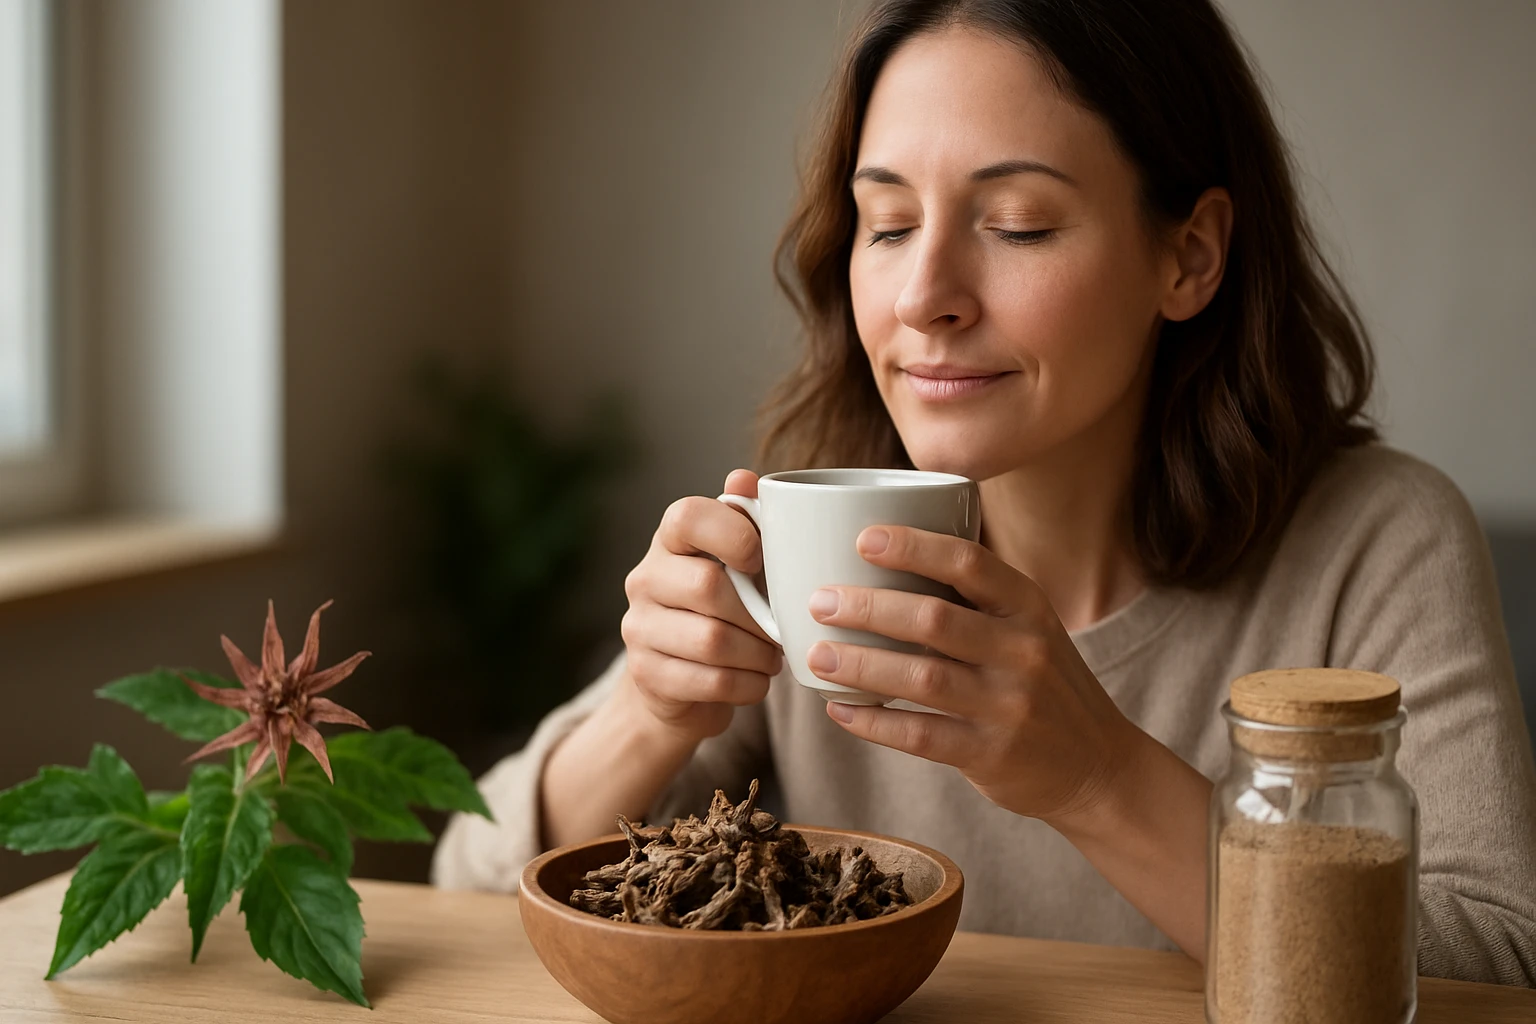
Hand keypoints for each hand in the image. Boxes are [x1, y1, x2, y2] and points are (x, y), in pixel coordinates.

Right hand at [618, 469, 782, 743]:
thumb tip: (744, 477)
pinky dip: (747, 684)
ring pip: (712, 641)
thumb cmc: (722, 608)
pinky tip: (756, 680)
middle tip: (782, 628)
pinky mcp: (647, 674)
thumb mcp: (737, 563)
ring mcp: (639, 628)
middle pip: (707, 586)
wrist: (679, 682)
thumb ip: (746, 520)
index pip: (688, 517)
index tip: (759, 559)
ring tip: (773, 656)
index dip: (732, 533)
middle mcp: (644, 579)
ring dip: (758, 653)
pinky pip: (710, 681)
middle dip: (758, 613)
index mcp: (669, 540)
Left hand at [805, 525, 1142, 827]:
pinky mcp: (992, 755)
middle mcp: (1024, 651)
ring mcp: (1010, 705)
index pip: (969, 562)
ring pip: (922, 677)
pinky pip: (920, 734)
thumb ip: (973, 600)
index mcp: (1028, 607)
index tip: (863, 539)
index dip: (914, 546)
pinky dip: (874, 723)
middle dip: (868, 607)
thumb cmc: (1041, 684)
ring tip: (815, 655)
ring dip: (860, 664)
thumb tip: (879, 560)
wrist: (1098, 768)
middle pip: (933, 618)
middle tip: (819, 601)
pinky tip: (839, 710)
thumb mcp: (1027, 629)